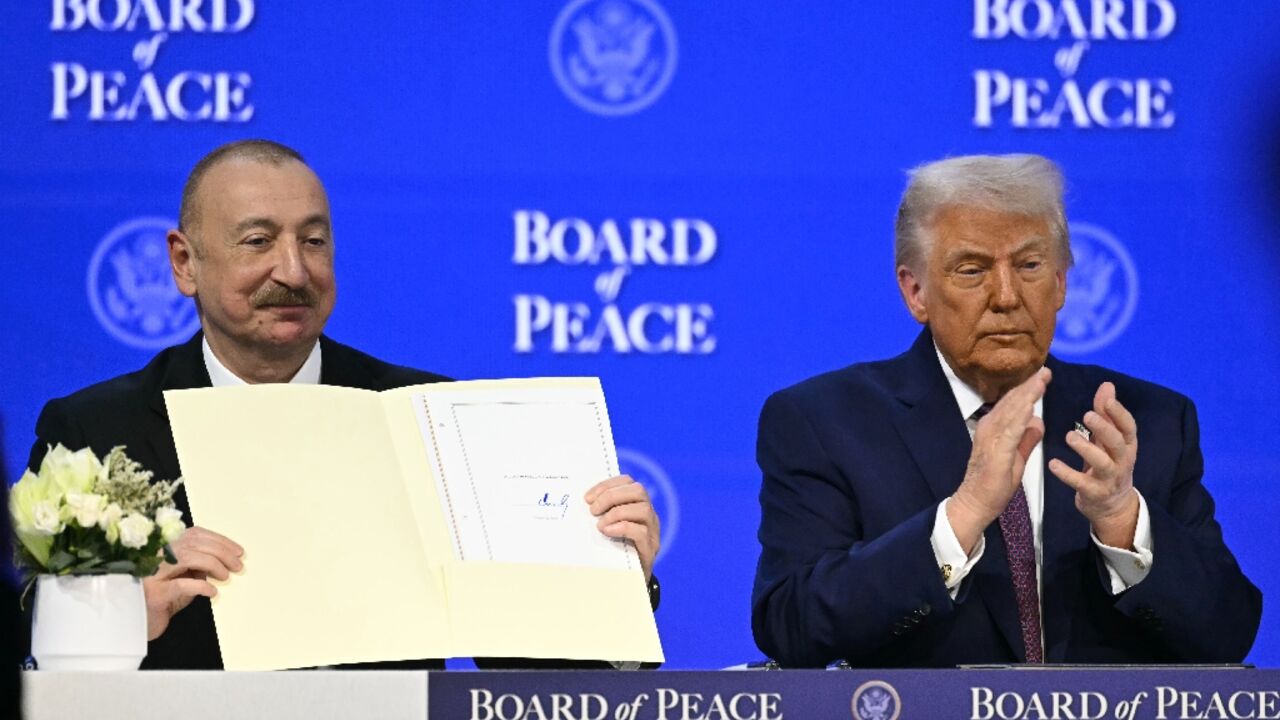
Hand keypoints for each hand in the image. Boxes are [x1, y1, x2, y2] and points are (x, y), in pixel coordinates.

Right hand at [143, 526, 243, 640]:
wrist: (137, 624)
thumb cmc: (163, 599)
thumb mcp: (184, 578)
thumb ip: (198, 565)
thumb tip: (224, 558)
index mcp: (163, 548)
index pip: (194, 534)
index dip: (219, 540)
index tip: (238, 551)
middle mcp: (154, 556)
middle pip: (194, 543)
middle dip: (222, 552)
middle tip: (238, 565)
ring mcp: (152, 575)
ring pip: (188, 557)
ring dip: (214, 564)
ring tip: (225, 576)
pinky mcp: (154, 595)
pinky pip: (181, 585)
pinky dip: (201, 586)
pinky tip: (212, 592)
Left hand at [586, 475, 659, 581]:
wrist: (630, 582)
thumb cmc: (615, 552)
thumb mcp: (608, 529)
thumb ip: (601, 515)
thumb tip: (580, 504)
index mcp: (637, 505)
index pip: (628, 482)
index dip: (607, 485)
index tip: (588, 497)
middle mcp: (648, 515)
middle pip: (638, 490)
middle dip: (611, 496)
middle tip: (593, 510)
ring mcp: (652, 531)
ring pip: (643, 508)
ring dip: (616, 512)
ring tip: (600, 525)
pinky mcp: (650, 549)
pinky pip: (641, 531)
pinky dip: (622, 527)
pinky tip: (607, 532)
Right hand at [948, 367, 1050, 553]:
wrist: (976, 502)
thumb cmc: (994, 483)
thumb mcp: (1016, 457)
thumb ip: (1027, 438)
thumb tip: (1038, 421)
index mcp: (994, 427)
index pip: (1013, 404)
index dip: (1028, 389)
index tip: (1043, 374)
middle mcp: (989, 427)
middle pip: (1012, 402)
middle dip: (1030, 385)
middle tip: (1046, 369)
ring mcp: (991, 439)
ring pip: (1012, 411)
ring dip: (1027, 395)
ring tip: (1042, 380)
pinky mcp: (997, 452)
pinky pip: (1011, 430)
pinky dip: (1021, 416)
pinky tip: (1031, 405)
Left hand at [1049, 381, 1139, 548]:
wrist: (1112, 506)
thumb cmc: (1108, 465)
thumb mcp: (1109, 441)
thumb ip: (1106, 414)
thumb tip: (1107, 385)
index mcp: (1127, 446)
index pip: (1129, 427)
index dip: (1119, 413)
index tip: (1107, 399)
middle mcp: (1122, 461)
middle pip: (1118, 443)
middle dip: (1104, 429)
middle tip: (1087, 415)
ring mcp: (1110, 479)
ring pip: (1102, 463)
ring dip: (1086, 449)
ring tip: (1069, 436)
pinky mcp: (1095, 493)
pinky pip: (1082, 483)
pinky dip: (1067, 474)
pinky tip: (1053, 464)